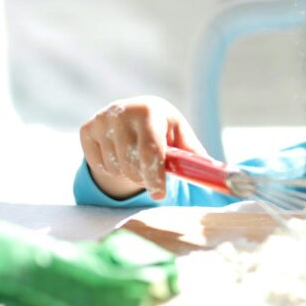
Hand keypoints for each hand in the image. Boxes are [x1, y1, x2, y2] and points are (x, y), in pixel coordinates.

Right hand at [78, 96, 207, 199]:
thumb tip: (219, 175)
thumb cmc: (164, 129)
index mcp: (151, 110)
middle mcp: (123, 110)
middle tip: (152, 178)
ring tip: (137, 164)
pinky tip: (119, 157)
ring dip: (128, 175)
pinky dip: (110, 169)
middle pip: (131, 163)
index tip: (160, 195)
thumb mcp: (180, 136)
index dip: (155, 176)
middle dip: (144, 178)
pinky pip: (97, 165)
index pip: (151, 150)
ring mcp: (101, 118)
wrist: (133, 112)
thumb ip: (194, 155)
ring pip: (114, 167)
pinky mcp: (86, 129)